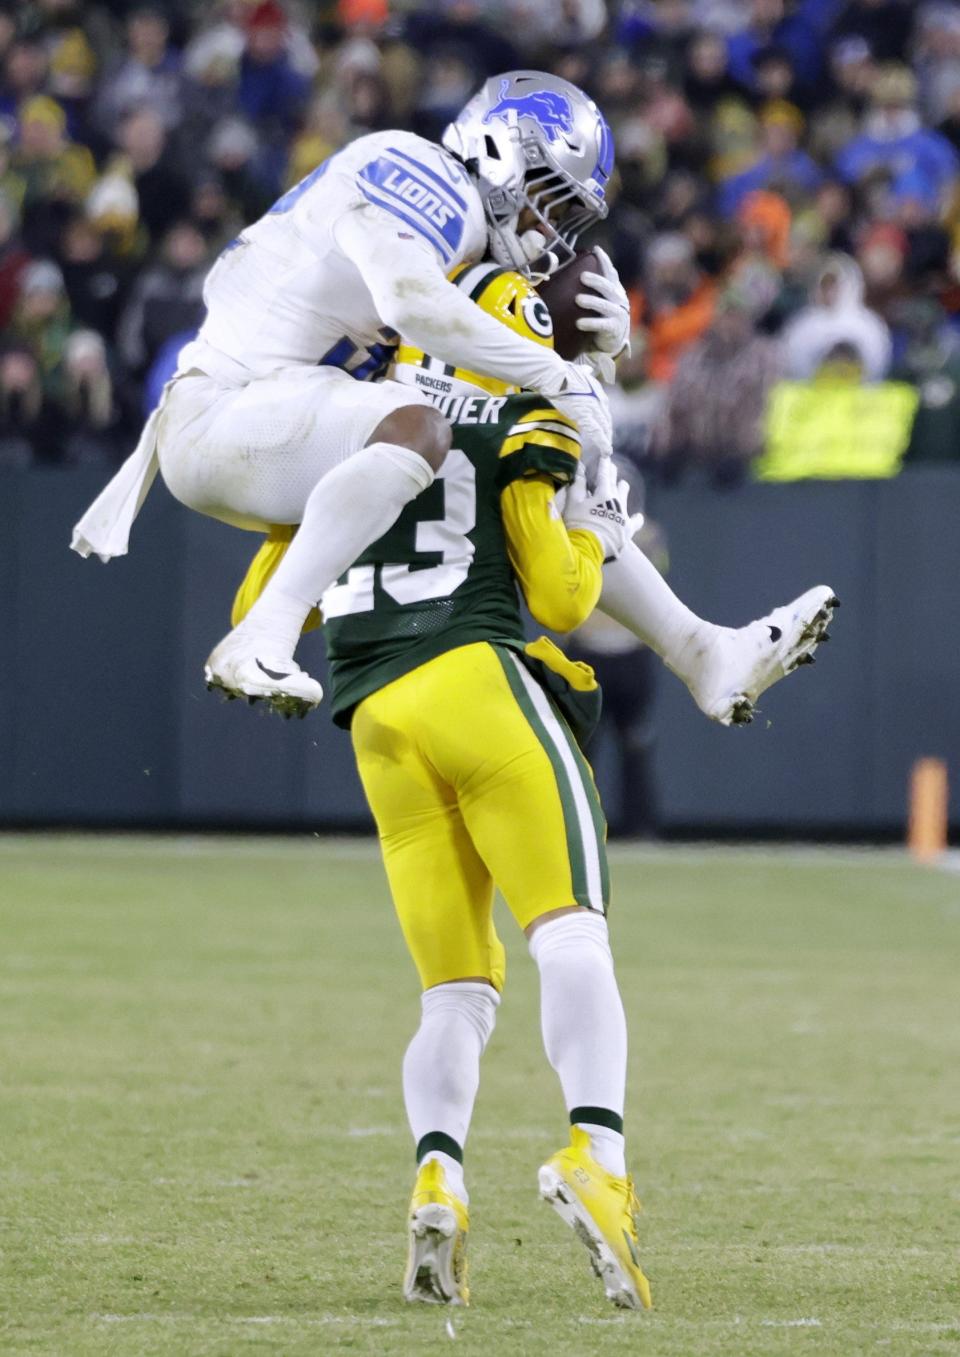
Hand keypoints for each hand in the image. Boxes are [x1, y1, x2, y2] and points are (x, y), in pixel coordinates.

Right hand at [549, 361, 612, 459]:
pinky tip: (605, 451)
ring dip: (606, 441)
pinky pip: (596, 432)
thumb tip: (587, 370)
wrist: (554, 374)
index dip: (605, 421)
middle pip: (606, 420)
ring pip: (604, 428)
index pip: (605, 410)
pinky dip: (602, 443)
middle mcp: (599, 399)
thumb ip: (585, 374)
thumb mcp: (579, 371)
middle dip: (607, 433)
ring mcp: (593, 408)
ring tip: (607, 451)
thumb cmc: (561, 372)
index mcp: (597, 390)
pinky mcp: (585, 416)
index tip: (605, 429)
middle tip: (607, 445)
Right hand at [561, 456, 631, 560]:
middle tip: (612, 467)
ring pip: (625, 497)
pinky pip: (635, 521)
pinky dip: (636, 518)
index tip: (605, 456)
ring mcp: (623, 514)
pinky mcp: (627, 529)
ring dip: (623, 490)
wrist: (589, 548)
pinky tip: (638, 517)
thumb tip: (580, 469)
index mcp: (603, 492)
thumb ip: (577, 485)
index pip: (604, 474)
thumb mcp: (573, 503)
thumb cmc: (578, 523)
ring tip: (623, 485)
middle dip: (613, 474)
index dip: (604, 464)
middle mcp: (617, 500)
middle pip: (615, 483)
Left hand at [576, 246, 629, 378]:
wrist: (613, 340)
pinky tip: (579, 323)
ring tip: (578, 299)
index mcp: (614, 291)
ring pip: (604, 306)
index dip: (605, 261)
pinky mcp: (613, 329)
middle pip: (608, 288)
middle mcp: (618, 300)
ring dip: (592, 302)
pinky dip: (590, 323)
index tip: (596, 249)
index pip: (611, 273)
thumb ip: (590, 289)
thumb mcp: (599, 300)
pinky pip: (601, 325)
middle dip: (596, 281)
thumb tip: (562, 274)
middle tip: (583, 276)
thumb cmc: (601, 316)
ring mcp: (617, 315)